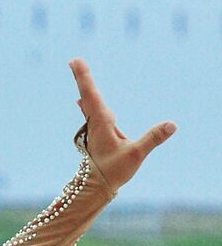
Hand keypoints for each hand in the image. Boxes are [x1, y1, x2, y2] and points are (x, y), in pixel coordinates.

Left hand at [69, 57, 174, 189]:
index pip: (91, 95)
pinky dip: (89, 102)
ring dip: (85, 86)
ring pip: (89, 103)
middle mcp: (95, 122)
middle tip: (74, 60)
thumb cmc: (114, 170)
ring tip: (78, 70)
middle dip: (83, 77)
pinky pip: (93, 112)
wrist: (97, 186)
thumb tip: (172, 124)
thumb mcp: (135, 154)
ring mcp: (95, 127)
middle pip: (88, 94)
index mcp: (100, 123)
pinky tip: (82, 100)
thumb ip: (153, 138)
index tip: (75, 61)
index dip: (84, 78)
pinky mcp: (99, 133)